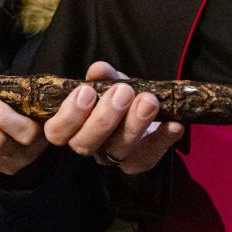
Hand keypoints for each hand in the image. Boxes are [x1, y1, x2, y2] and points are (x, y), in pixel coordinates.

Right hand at [42, 62, 184, 174]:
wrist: (144, 108)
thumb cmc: (117, 95)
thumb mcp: (109, 82)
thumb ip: (103, 77)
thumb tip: (99, 69)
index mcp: (73, 127)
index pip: (57, 132)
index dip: (69, 115)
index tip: (86, 91)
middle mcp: (91, 146)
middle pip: (87, 144)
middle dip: (104, 117)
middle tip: (122, 91)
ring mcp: (116, 157)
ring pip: (119, 150)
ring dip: (134, 124)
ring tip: (149, 100)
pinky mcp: (141, 161)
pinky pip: (151, 156)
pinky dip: (164, 139)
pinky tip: (174, 123)